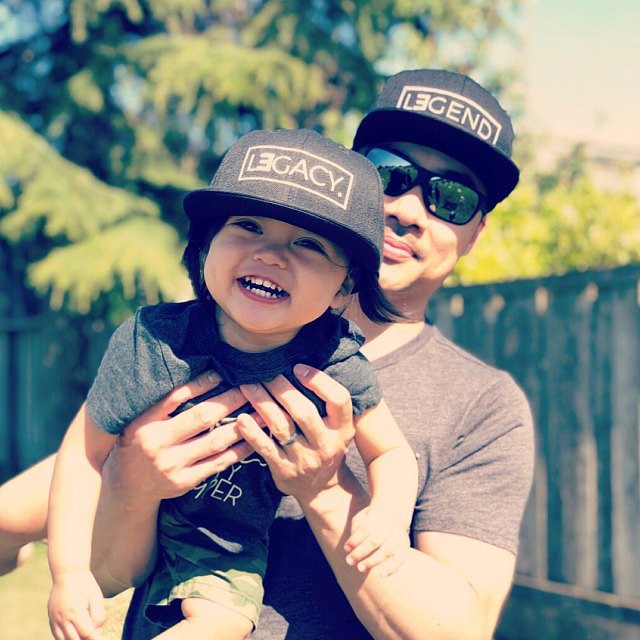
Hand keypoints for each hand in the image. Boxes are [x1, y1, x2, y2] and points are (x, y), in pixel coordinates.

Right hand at [48, 570, 104, 639]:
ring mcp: (54, 619)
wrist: (68, 572)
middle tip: (96, 637)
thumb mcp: (96, 597)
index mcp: (76, 611)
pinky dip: (65, 638)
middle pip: (74, 639)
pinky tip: (74, 635)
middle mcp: (63, 618)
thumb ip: (98, 615)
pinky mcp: (51, 618)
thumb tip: (96, 631)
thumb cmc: (85, 584)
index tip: (103, 638)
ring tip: (85, 635)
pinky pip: (56, 635)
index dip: (96, 638)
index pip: (87, 634)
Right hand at [102, 370, 253, 505]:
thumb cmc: (140, 441)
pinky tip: (253, 438)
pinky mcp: (186, 481)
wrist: (129, 486)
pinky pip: (219, 462)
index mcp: (146, 422)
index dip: (202, 383)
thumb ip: (167, 400)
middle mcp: (159, 444)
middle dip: (230, 401)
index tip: (222, 373)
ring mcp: (173, 465)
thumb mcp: (143, 418)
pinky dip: (239, 449)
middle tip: (250, 388)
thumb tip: (205, 375)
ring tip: (261, 412)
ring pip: (216, 441)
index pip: (177, 396)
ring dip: (242, 425)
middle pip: (203, 417)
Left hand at [237, 364, 355, 500]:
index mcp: (342, 429)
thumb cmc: (326, 446)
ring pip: (281, 426)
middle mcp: (326, 444)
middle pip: (304, 411)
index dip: (319, 381)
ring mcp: (304, 459)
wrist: (321, 489)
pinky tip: (240, 417)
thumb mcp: (338, 428)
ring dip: (262, 402)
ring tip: (247, 385)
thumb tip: (301, 366)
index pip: (339, 400)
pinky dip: (251, 432)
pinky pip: (265, 448)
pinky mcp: (284, 470)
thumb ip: (327, 403)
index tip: (298, 367)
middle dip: (282, 388)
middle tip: (265, 372)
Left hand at [343, 505, 410, 577]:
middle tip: (349, 561)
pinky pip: (400, 559)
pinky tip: (381, 575)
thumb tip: (350, 546)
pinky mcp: (404, 547)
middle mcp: (390, 526)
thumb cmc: (370, 520)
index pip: (366, 528)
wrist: (392, 515)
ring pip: (386, 551)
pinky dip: (392, 568)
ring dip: (372, 561)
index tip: (346, 548)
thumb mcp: (362, 517)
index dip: (355, 539)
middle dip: (360, 552)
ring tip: (360, 568)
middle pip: (375, 540)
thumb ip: (356, 528)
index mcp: (377, 516)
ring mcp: (398, 536)